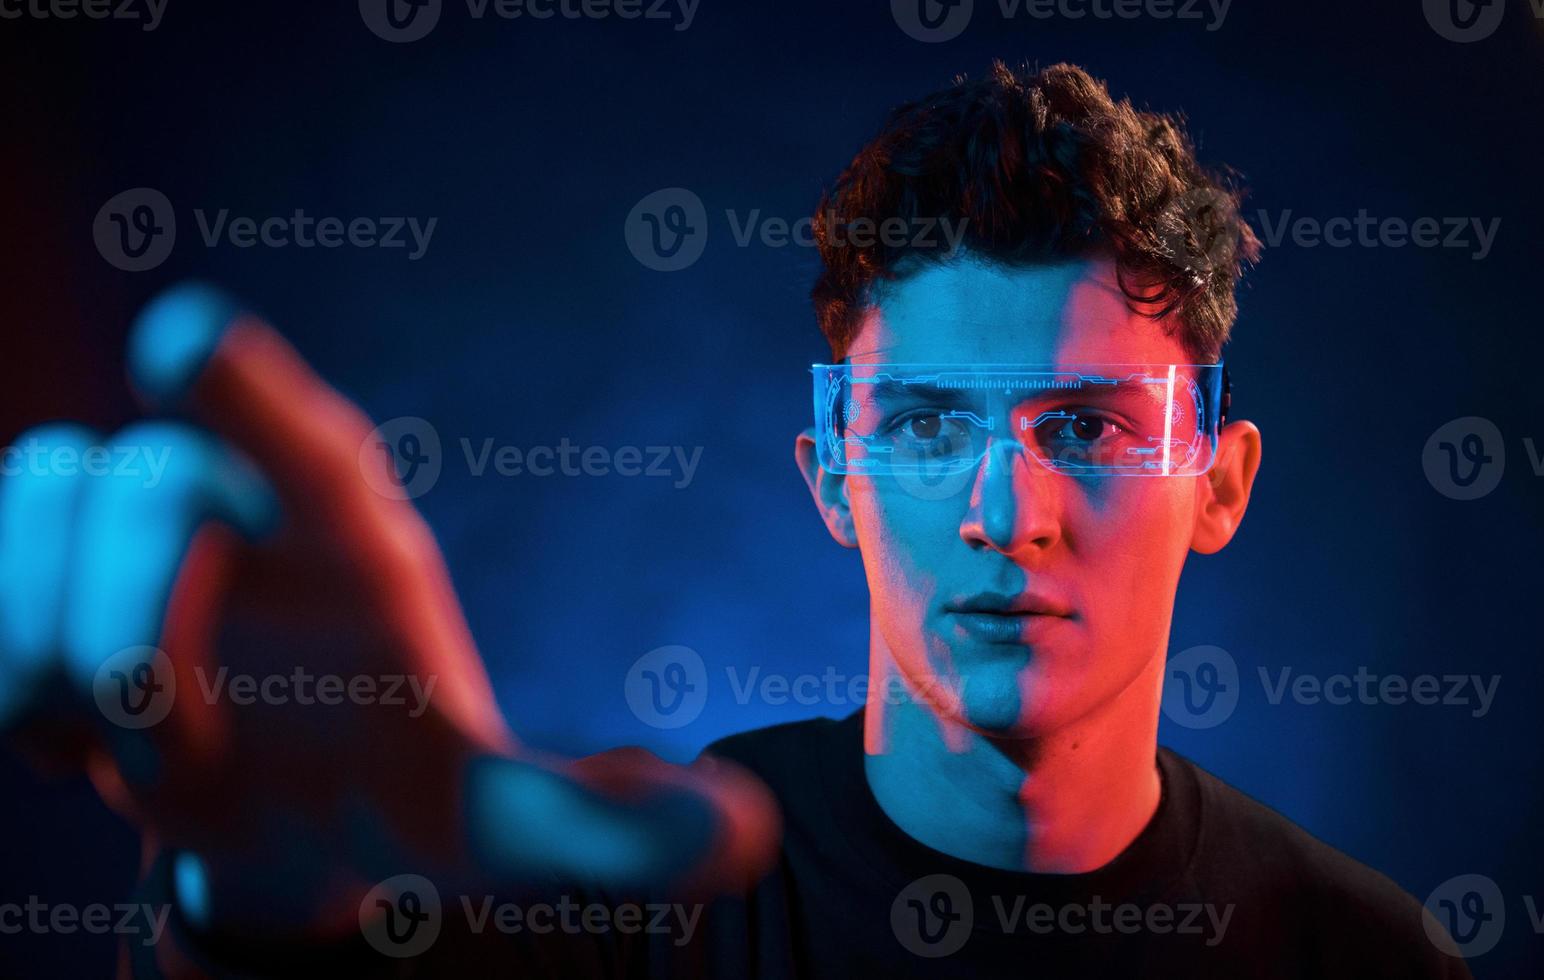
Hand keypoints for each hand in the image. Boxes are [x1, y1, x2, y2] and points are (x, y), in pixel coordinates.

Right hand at [0, 284, 776, 941]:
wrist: (284, 817)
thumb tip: (742, 839)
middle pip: (145, 487)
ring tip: (131, 752)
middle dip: (130, 624)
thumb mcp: (500, 828)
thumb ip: (609, 834)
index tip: (188, 342)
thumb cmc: (398, 789)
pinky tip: (61, 740)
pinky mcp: (36, 579)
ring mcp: (125, 535)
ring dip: (50, 664)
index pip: (302, 434)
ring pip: (29, 524)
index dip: (247, 389)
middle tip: (172, 753)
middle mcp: (244, 507)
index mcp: (353, 534)